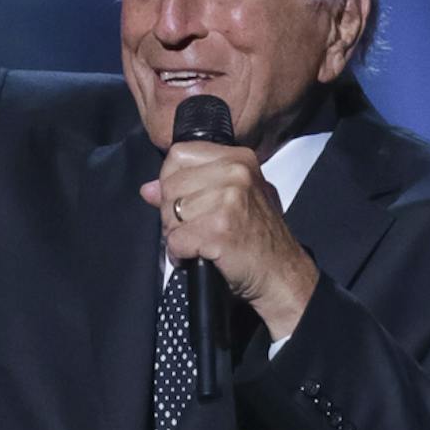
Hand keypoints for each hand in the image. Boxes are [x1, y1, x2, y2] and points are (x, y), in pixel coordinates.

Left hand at [142, 143, 319, 344]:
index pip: (178, 155)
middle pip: (170, 186)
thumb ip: (191, 187)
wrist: (281, 274)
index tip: (186, 202)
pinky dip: (181, 255)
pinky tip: (198, 256)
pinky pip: (175, 240)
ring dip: (177, 236)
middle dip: (172, 214)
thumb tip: (147, 190)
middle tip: (195, 230)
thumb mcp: (231, 200)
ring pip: (170, 214)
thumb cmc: (257, 239)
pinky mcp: (219, 230)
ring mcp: (228, 200)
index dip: (172, 182)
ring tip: (200, 244)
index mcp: (238, 159)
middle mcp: (235, 173)